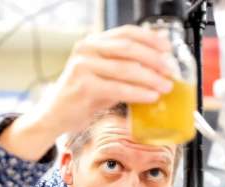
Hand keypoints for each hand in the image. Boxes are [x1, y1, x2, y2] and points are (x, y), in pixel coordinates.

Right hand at [0, 25, 172, 160]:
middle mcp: (87, 50)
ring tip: (165, 87)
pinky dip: (138, 93)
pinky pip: (118, 88)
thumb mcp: (104, 75)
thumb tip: (156, 56)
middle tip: (170, 71)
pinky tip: (151, 97)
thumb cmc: (81, 96)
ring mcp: (84, 67)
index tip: (168, 49)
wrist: (54, 115)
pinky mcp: (85, 87)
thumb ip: (126, 65)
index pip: (126, 33)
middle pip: (129, 48)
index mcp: (93, 43)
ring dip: (151, 78)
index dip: (150, 39)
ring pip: (126, 68)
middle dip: (155, 60)